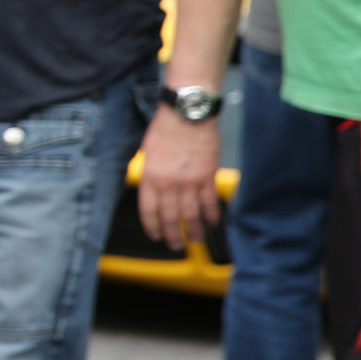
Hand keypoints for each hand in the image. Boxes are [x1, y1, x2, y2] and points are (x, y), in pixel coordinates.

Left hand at [137, 106, 221, 250]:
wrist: (188, 114)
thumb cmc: (166, 128)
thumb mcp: (147, 152)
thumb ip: (149, 173)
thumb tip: (151, 188)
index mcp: (150, 177)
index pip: (148, 210)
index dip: (152, 226)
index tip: (155, 235)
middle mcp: (168, 183)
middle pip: (170, 217)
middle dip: (172, 235)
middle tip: (175, 245)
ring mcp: (189, 182)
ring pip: (191, 215)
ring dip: (194, 230)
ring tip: (195, 239)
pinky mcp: (208, 177)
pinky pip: (210, 202)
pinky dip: (212, 214)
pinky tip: (213, 222)